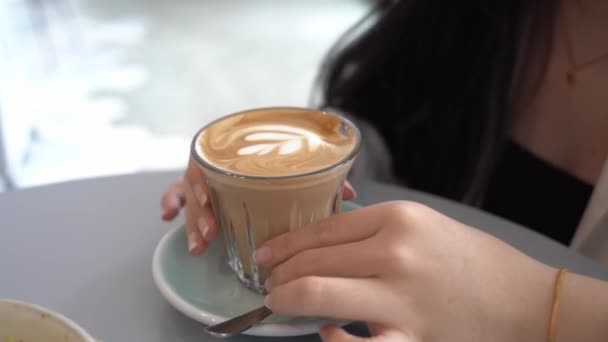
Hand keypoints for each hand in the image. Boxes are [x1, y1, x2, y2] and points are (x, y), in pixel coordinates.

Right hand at [160, 155, 356, 254]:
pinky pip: (178, 193)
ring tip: (199, 246)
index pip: (214, 162)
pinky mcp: (200, 188)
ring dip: (192, 221)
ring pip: (189, 195)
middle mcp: (220, 163)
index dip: (205, 182)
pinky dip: (171, 201)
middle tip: (209, 232)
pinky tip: (165, 216)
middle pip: (197, 183)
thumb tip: (349, 194)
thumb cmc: (283, 154)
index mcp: (241, 154)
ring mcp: (207, 176)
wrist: (270, 138)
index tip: (205, 200)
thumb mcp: (301, 166)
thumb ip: (322, 177)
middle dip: (199, 211)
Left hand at [255, 201, 556, 341]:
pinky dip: (332, 339)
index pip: (323, 229)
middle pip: (313, 261)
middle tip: (267, 281)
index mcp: (399, 218)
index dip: (285, 243)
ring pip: (319, 295)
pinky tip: (329, 333)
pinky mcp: (411, 340)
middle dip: (279, 274)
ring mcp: (401, 299)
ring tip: (277, 302)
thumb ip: (373, 231)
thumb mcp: (423, 226)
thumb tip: (322, 245)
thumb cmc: (473, 260)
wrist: (523, 301)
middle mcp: (395, 253)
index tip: (265, 253)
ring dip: (287, 300)